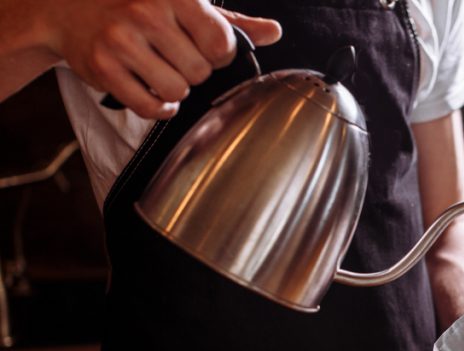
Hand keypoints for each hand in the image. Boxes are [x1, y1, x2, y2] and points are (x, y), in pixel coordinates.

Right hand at [42, 0, 280, 118]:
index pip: (221, 44)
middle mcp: (145, 13)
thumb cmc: (137, 7)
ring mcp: (121, 41)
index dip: (218, 55)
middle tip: (173, 58)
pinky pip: (151, 108)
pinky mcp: (103, 68)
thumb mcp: (185, 5)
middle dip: (193, 72)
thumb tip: (274, 32)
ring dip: (175, 89)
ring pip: (178, 92)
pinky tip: (151, 91)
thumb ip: (231, 22)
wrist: (70, 11)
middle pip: (201, 72)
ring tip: (159, 70)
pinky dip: (158, 108)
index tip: (203, 49)